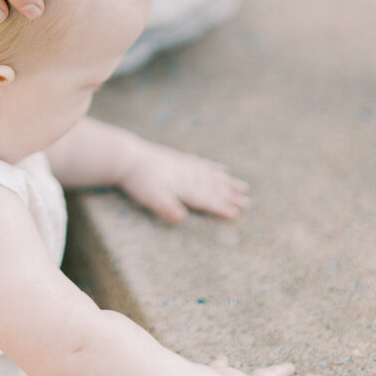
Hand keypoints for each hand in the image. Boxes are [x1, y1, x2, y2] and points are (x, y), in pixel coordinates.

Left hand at [118, 137, 250, 223]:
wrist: (127, 156)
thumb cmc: (139, 180)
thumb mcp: (150, 197)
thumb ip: (167, 208)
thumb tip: (182, 220)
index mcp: (183, 187)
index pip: (206, 199)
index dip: (221, 207)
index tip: (237, 214)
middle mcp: (188, 175)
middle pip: (213, 187)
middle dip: (231, 196)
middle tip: (249, 203)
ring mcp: (185, 166)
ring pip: (211, 175)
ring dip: (228, 182)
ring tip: (244, 187)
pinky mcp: (178, 159)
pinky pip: (202, 163)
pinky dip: (213, 167)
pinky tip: (222, 168)